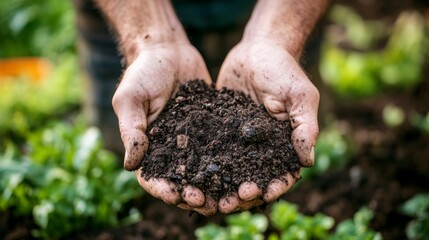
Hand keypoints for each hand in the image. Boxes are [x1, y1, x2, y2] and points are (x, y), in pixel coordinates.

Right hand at [112, 42, 216, 214]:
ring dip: (215, 186)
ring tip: (229, 195)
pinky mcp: (212, 129)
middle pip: (182, 181)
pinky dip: (231, 163)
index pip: (153, 178)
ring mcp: (193, 141)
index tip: (177, 195)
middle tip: (209, 203)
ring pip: (205, 171)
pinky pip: (222, 149)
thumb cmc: (143, 72)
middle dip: (194, 195)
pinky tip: (245, 170)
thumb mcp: (131, 99)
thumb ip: (132, 130)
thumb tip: (131, 165)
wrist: (168, 50)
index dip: (164, 190)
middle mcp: (172, 149)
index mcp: (148, 147)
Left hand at [216, 38, 318, 212]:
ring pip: (230, 171)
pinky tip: (188, 174)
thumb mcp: (300, 95)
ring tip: (205, 197)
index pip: (282, 174)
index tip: (262, 194)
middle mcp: (262, 148)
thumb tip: (307, 161)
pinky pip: (211, 152)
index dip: (274, 187)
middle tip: (227, 204)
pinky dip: (202, 165)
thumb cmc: (284, 70)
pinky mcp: (221, 131)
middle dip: (242, 194)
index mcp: (285, 145)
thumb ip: (304, 126)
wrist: (257, 50)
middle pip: (253, 179)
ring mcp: (240, 142)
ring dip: (219, 187)